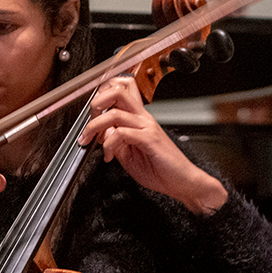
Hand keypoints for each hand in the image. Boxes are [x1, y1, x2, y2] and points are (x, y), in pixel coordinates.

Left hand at [78, 77, 226, 213]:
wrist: (183, 181)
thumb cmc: (161, 169)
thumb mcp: (129, 155)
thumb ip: (115, 142)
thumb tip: (99, 133)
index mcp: (139, 119)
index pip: (121, 91)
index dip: (102, 96)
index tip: (91, 115)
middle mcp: (143, 118)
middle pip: (117, 91)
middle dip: (96, 104)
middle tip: (88, 125)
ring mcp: (147, 127)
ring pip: (114, 112)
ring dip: (95, 127)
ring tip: (90, 142)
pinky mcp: (149, 139)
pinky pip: (122, 133)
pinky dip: (108, 144)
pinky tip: (109, 156)